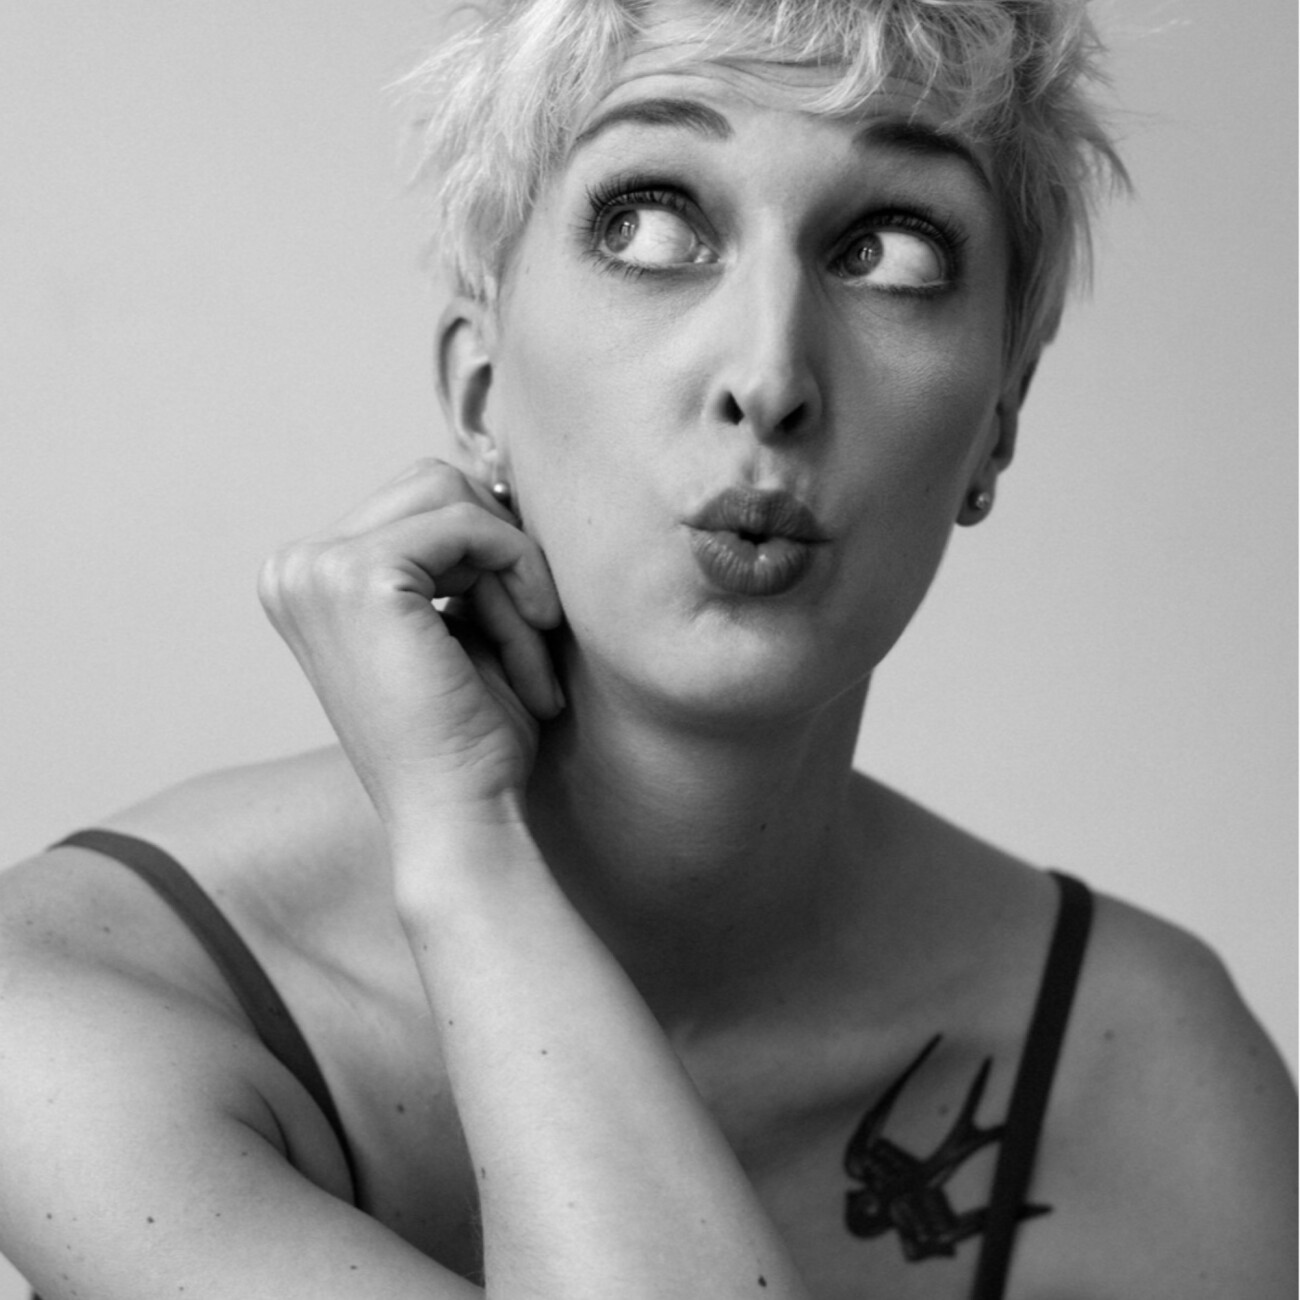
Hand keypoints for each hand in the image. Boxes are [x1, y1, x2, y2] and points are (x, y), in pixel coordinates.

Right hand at [259, 460, 562, 829]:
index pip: (418, 501)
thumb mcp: (461, 625)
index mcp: (308, 580)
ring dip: (512, 568)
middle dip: (501, 553)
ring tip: (529, 645)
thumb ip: (458, 554)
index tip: (524, 622)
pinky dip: (519, 570)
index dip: (489, 548)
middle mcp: (295, 568)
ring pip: (454, 495)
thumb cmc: (470, 740)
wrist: (459, 821)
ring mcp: (315, 569)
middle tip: (532, 633)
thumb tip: (495, 470)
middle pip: (434, 484)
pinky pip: (470, 524)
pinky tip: (533, 634)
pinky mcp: (356, 576)